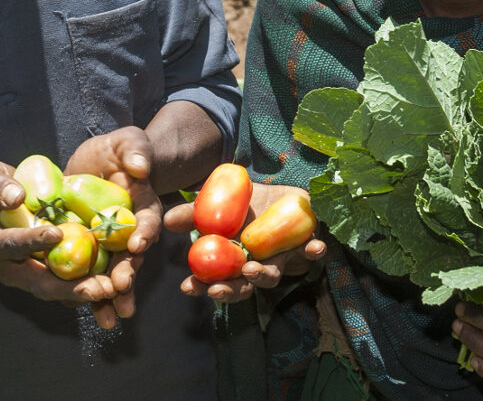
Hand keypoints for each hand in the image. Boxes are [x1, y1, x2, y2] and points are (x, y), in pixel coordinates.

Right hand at [0, 157, 130, 327]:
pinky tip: (116, 282)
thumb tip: (16, 197)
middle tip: (98, 287)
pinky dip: (92, 284)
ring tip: (112, 290)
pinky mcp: (50, 274)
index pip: (10, 245)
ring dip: (86, 292)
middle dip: (69, 287)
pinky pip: (71, 283)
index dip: (31, 240)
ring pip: (59, 289)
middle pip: (39, 283)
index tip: (56, 234)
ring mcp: (30, 275)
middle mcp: (8, 269)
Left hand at [65, 129, 168, 319]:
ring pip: (112, 274)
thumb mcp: (128, 142)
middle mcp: (131, 233)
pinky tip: (80, 310)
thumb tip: (140, 165)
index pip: (147, 222)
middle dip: (127, 274)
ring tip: (108, 318)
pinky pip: (89, 275)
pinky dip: (87, 294)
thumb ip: (136, 151)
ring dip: (110, 296)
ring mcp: (111, 247)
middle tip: (119, 287)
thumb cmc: (120, 151)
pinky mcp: (90, 253)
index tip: (137, 244)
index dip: (144, 233)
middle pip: (131, 257)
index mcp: (145, 209)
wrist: (100, 166)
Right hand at [164, 182, 327, 302]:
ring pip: (272, 275)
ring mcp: (279, 258)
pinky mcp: (303, 245)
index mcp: (233, 259)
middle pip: (242, 286)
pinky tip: (315, 247)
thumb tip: (166, 219)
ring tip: (253, 269)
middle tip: (219, 289)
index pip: (214, 279)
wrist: (282, 191)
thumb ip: (194, 213)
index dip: (201, 286)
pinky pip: (310, 252)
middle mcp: (255, 264)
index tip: (187, 287)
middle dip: (230, 291)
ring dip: (263, 275)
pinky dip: (314, 251)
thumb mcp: (217, 204)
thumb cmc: (246, 203)